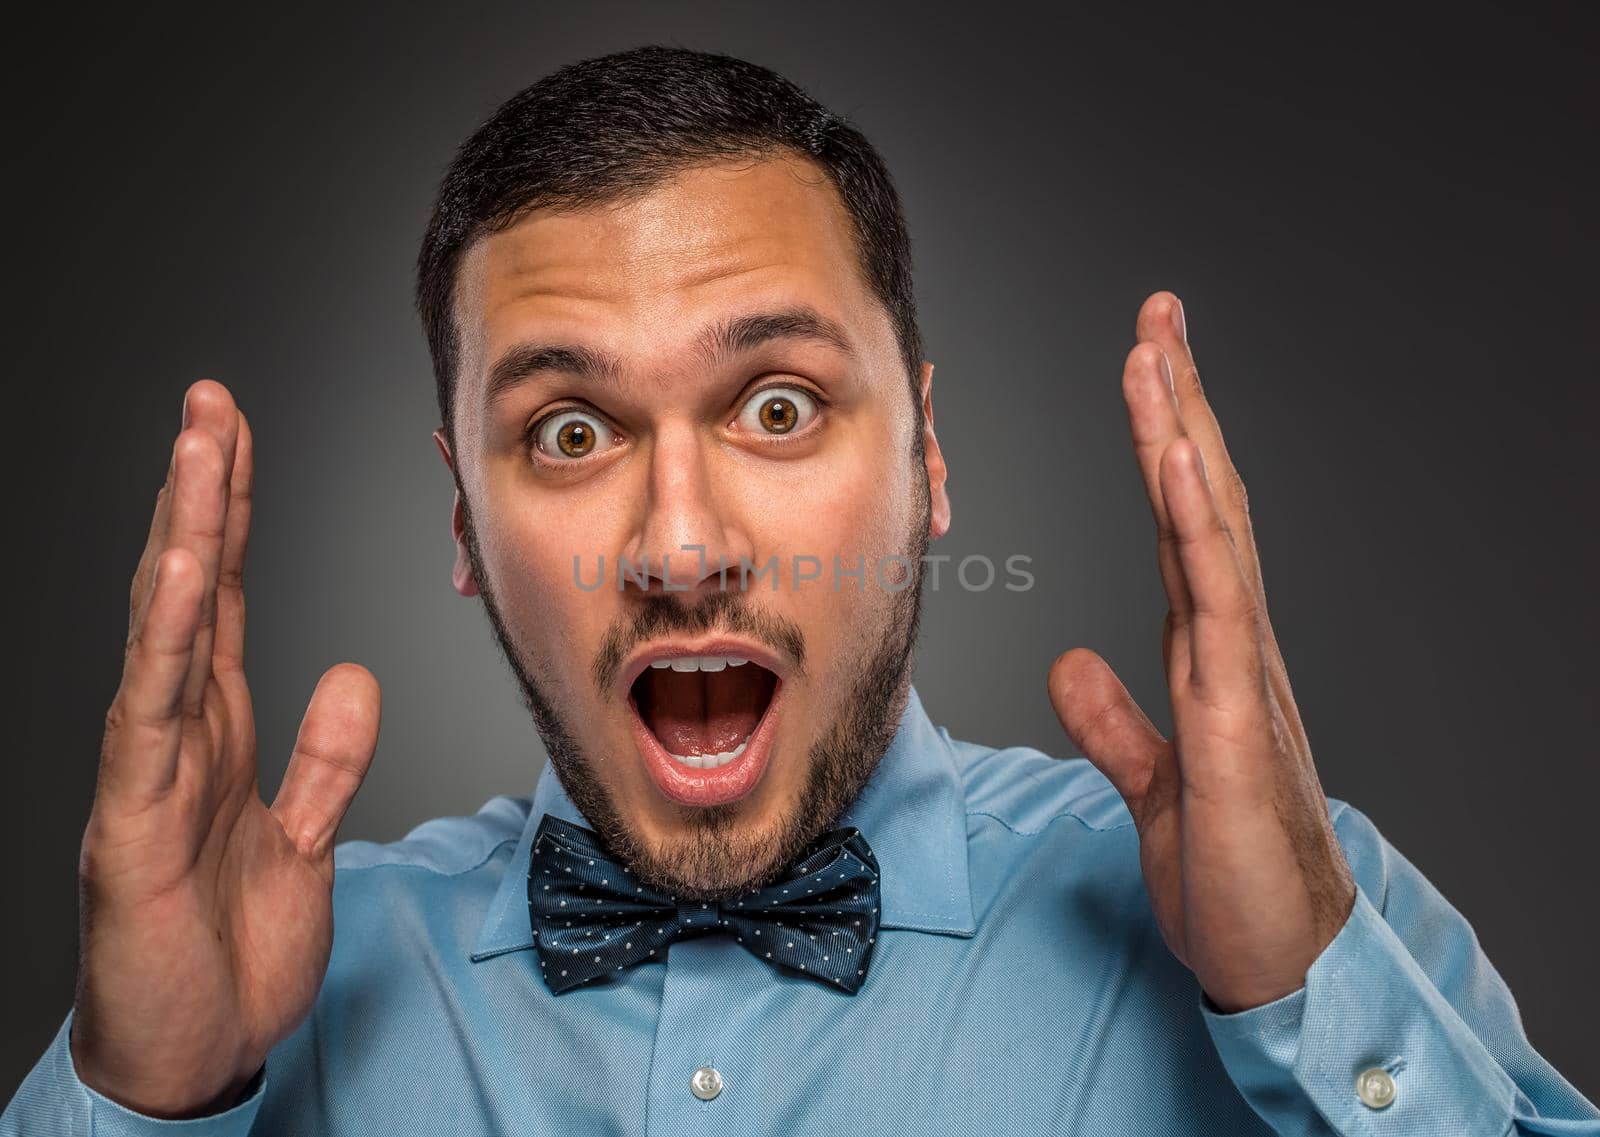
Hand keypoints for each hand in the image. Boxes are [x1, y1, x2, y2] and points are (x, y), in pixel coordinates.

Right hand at [71, 380, 381, 1116]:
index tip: (239, 437)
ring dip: (184, 534)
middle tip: (211, 401)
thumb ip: (326, 758)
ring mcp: (146, 773)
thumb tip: (353, 670)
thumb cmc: (227, 953)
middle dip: (202, 493)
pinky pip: (150, 718)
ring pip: (164, 631)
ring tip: (198, 445)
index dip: (233, 519)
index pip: (225, 603)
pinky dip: (164, 642)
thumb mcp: (303, 840)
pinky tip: (176, 572)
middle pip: (189, 593)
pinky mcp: (134, 823)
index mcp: (214, 737)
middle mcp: (174, 738)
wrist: (189, 1058)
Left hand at [1047, 292, 1355, 1012]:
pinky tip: (1176, 457)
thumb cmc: (1231, 874)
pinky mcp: (1235, 717)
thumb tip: (1071, 662)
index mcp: (1209, 655)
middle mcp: (1232, 645)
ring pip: (1210, 529)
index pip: (1181, 525)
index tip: (1146, 370)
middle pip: (1201, 500)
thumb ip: (1114, 720)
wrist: (1281, 959)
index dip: (1163, 445)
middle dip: (1179, 403)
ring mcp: (1241, 673)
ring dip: (1182, 433)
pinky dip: (1195, 523)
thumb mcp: (1152, 783)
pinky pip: (1216, 602)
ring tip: (1158, 348)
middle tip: (1158, 314)